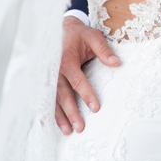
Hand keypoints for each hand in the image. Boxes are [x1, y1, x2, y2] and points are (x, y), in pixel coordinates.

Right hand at [54, 16, 118, 134]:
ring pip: (52, 98)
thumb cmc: (79, 35)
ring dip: (59, 116)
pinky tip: (48, 124)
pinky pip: (45, 97)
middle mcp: (54, 69)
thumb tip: (116, 63)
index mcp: (66, 59)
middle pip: (62, 94)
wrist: (61, 29)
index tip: (95, 108)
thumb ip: (103, 49)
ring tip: (67, 131)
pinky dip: (47, 111)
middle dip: (70, 112)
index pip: (77, 80)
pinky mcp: (46, 79)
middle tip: (80, 127)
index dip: (86, 94)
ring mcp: (48, 75)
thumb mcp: (93, 36)